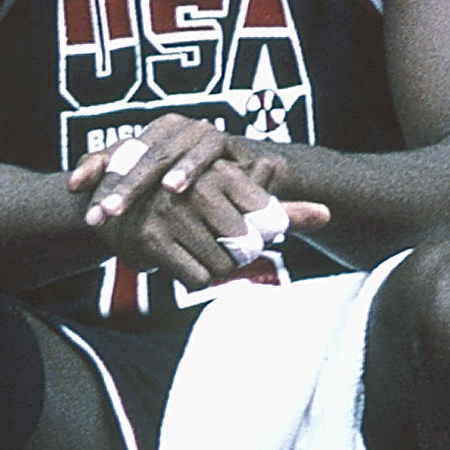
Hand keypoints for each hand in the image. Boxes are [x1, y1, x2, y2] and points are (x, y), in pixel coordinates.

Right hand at [68, 114, 330, 289]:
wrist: (119, 212)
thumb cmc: (190, 206)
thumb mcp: (234, 200)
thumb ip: (282, 209)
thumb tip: (329, 213)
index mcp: (217, 172)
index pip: (264, 213)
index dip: (262, 230)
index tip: (251, 229)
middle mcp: (193, 188)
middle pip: (245, 244)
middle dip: (239, 254)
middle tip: (222, 245)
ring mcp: (169, 214)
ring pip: (221, 265)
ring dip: (216, 267)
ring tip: (199, 249)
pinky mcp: (149, 241)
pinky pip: (196, 278)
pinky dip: (194, 277)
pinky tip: (182, 260)